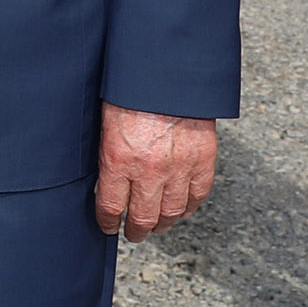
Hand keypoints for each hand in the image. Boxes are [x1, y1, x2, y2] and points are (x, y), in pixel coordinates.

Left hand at [94, 102, 216, 241]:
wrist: (166, 72)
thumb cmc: (129, 90)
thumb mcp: (105, 122)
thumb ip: (107, 154)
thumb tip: (104, 180)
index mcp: (118, 159)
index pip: (110, 205)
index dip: (107, 220)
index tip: (107, 225)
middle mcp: (149, 170)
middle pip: (143, 216)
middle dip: (135, 230)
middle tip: (132, 234)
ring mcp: (179, 168)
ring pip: (173, 212)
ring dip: (163, 223)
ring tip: (156, 226)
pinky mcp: (203, 160)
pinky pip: (197, 195)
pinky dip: (189, 207)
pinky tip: (182, 210)